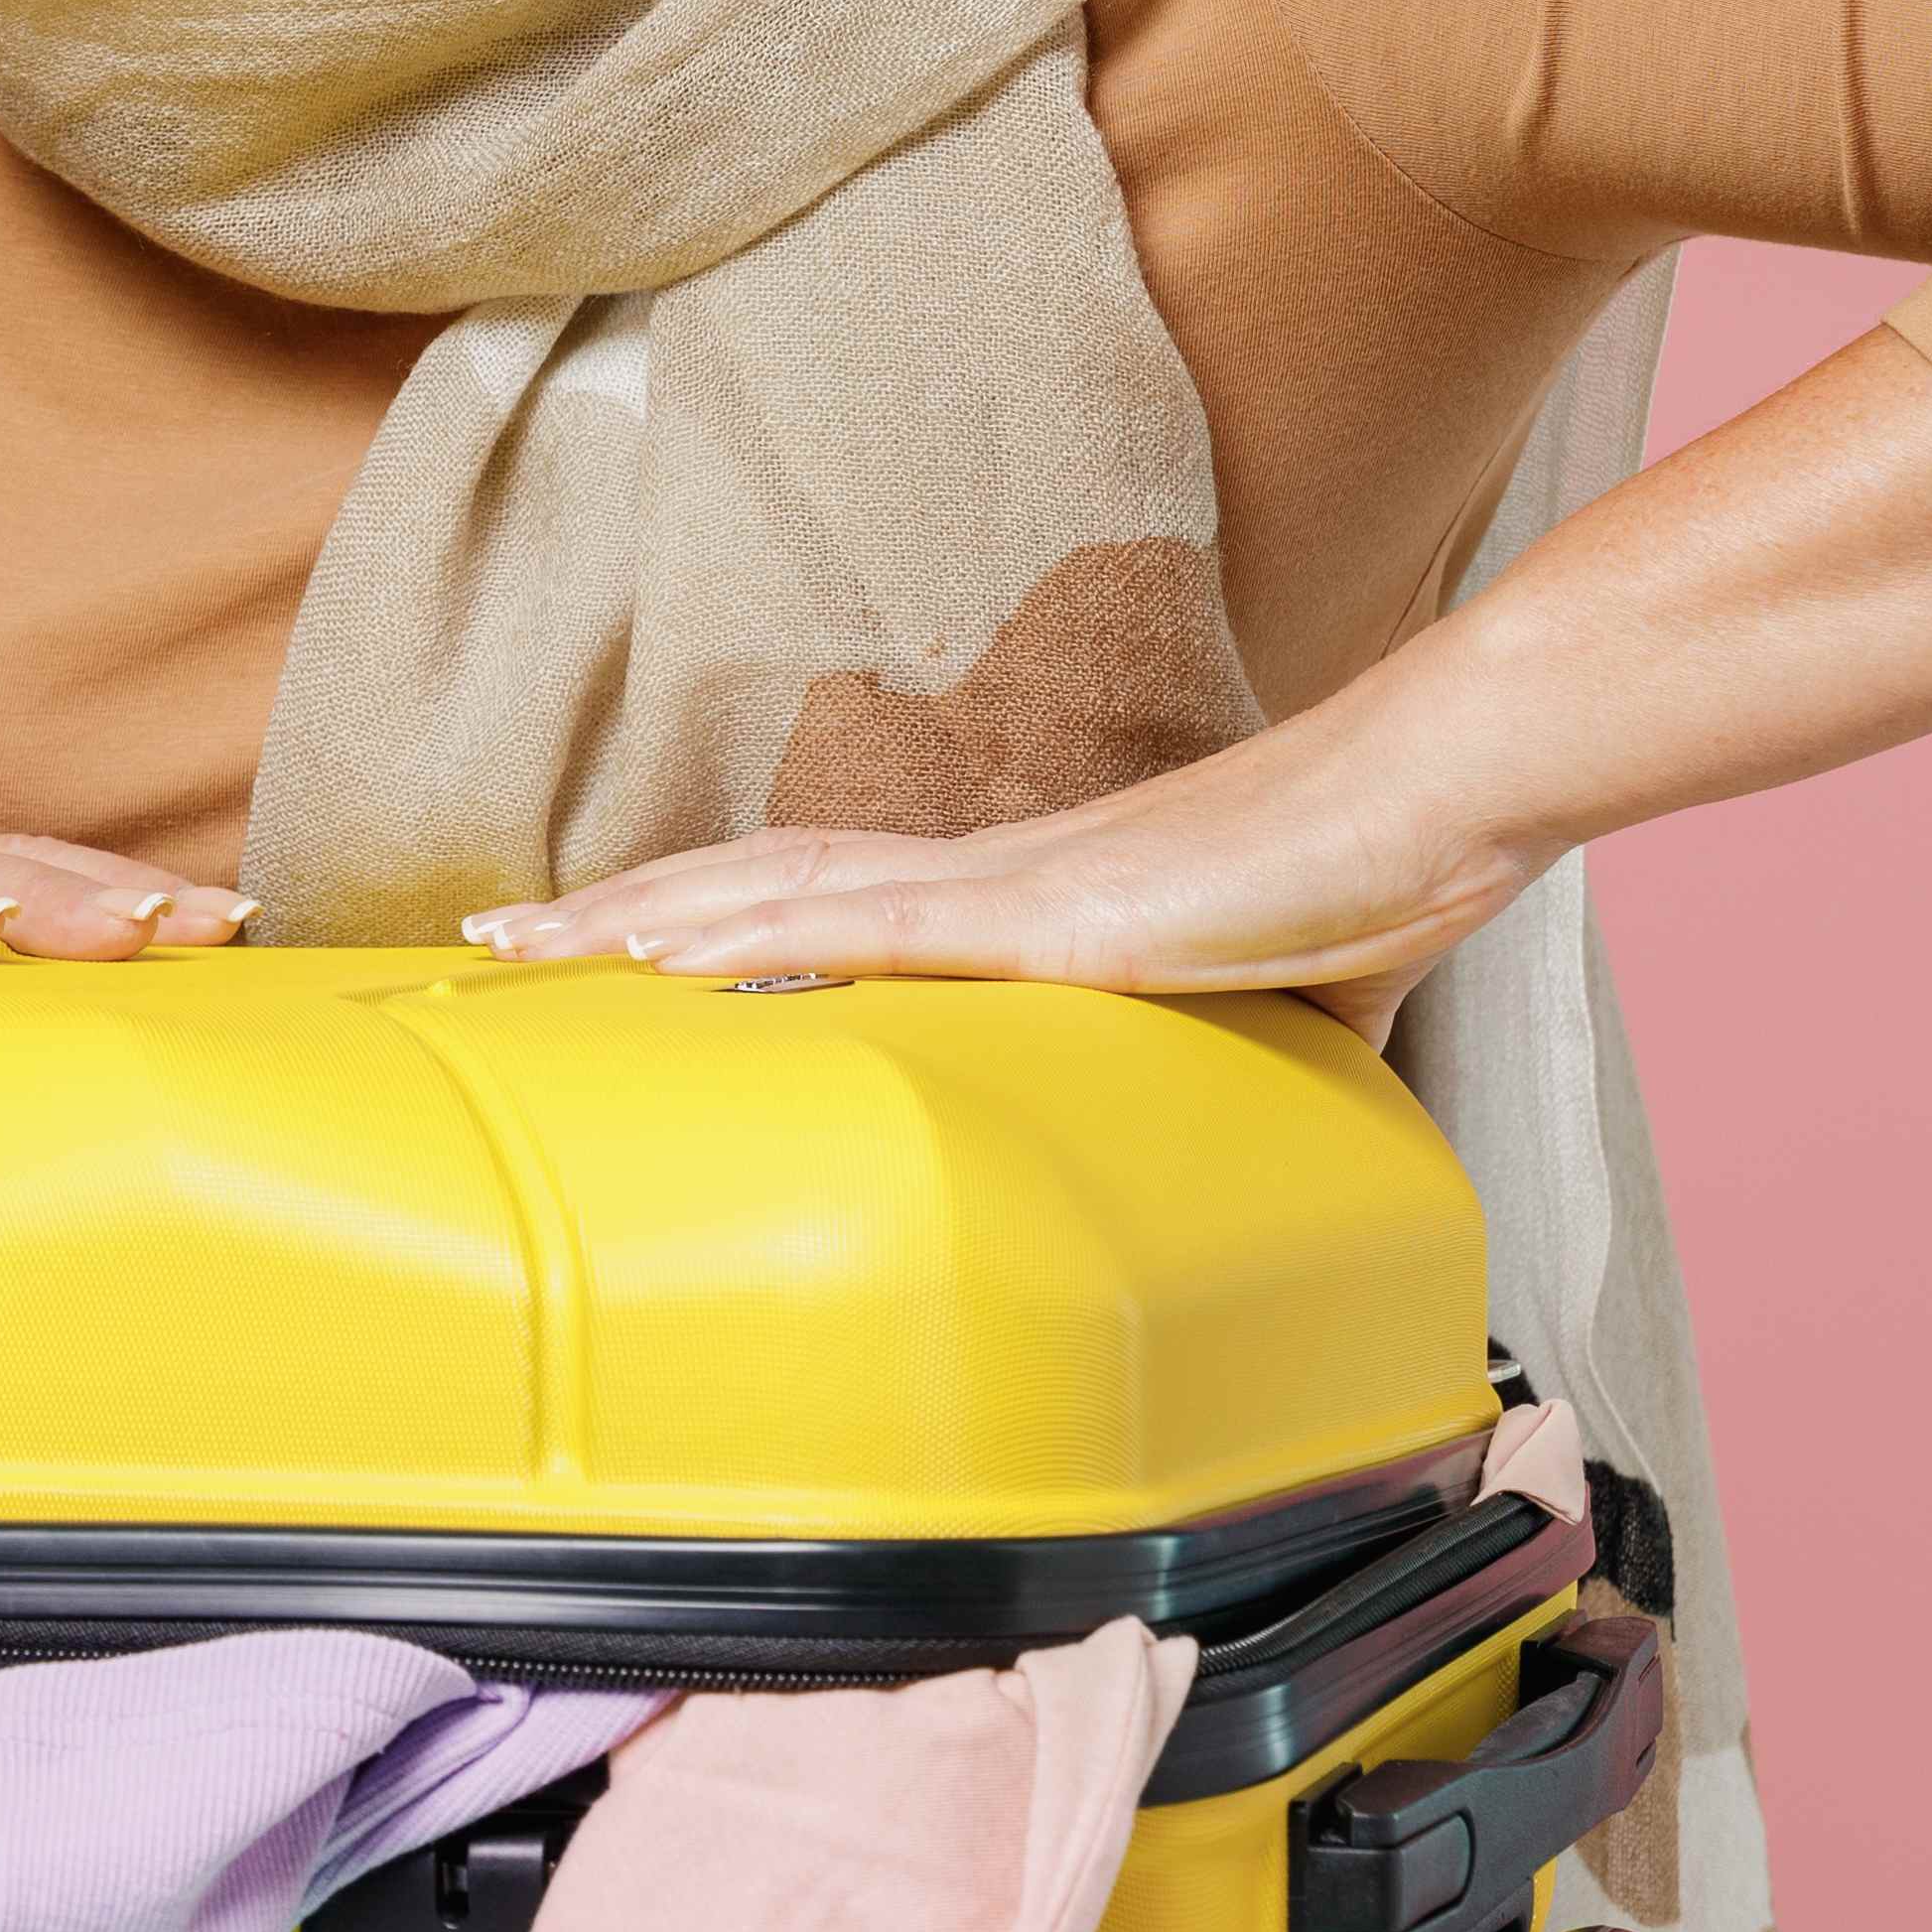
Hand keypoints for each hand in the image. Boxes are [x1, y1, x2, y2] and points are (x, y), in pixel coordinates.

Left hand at [452, 677, 1547, 1043]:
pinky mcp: (1043, 917)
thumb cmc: (1369, 876)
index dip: (716, 910)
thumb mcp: (1277, 1005)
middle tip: (496, 943)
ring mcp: (1006, 887)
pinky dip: (747, 937)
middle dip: (621, 916)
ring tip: (522, 949)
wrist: (1435, 795)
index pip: (832, 892)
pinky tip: (666, 954)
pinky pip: (860, 923)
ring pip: (773, 893)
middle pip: (759, 882)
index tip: (617, 940)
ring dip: (638, 921)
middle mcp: (990, 875)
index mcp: (1031, 895)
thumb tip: (1256, 1137)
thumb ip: (1233, 1063)